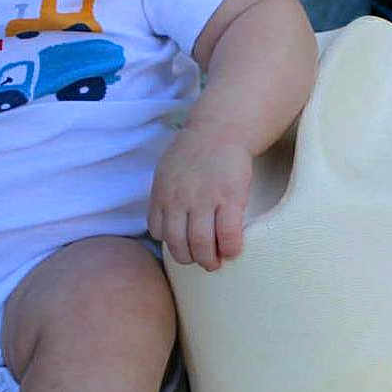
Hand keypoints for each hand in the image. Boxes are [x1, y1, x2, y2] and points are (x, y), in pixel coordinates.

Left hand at [147, 123, 252, 270]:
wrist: (221, 129)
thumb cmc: (195, 152)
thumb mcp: (167, 171)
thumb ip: (164, 197)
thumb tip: (164, 225)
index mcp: (162, 194)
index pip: (158, 232)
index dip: (171, 244)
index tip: (184, 246)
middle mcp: (180, 199)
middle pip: (179, 245)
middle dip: (190, 260)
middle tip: (203, 262)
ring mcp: (205, 199)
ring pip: (202, 245)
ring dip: (210, 260)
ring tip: (216, 261)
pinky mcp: (230, 198)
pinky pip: (228, 235)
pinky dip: (230, 248)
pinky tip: (233, 249)